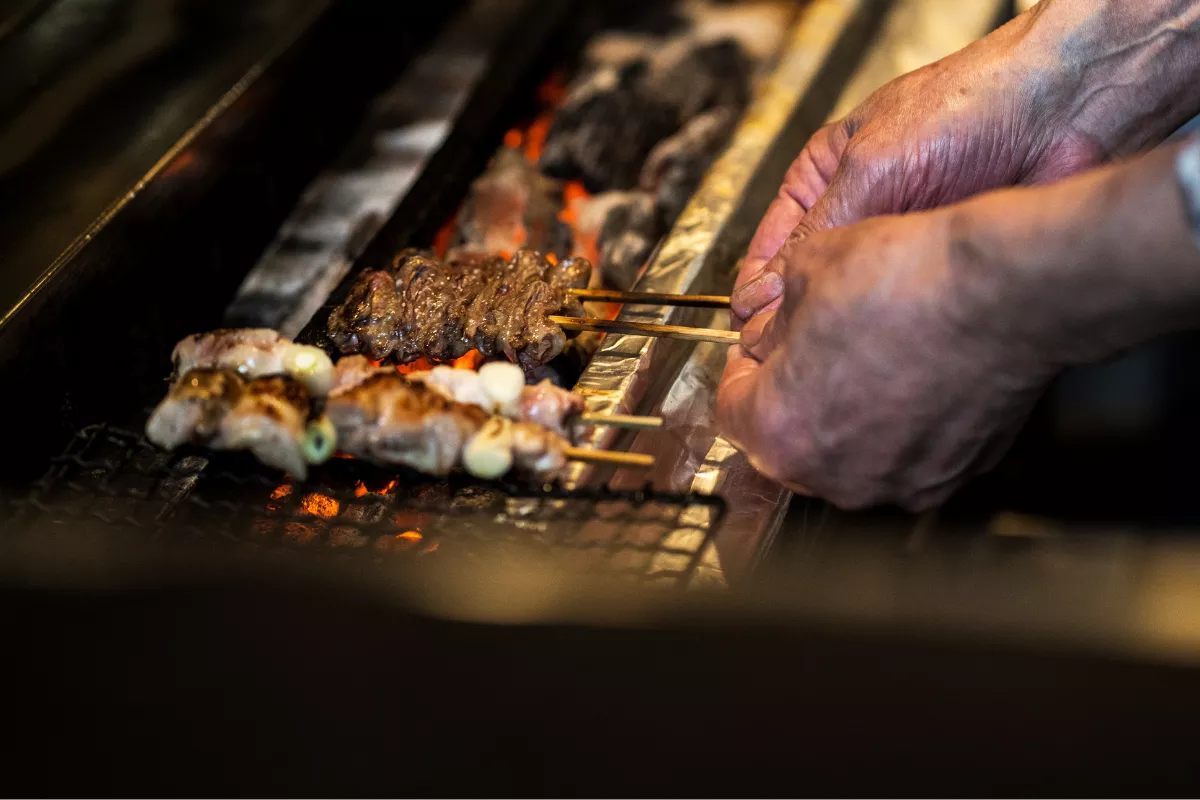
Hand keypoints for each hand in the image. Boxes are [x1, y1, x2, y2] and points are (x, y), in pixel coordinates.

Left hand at [717, 209, 1057, 510]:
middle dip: (792, 398)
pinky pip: (907, 454)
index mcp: (780, 430)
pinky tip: (912, 376)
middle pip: (789, 441)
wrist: (1006, 292)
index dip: (741, 372)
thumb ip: (773, 317)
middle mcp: (833, 473)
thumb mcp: (808, 270)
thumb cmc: (910, 282)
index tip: (754, 355)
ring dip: (847, 414)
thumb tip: (771, 330)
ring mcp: (895, 482)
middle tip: (809, 353)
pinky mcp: (949, 475)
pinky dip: (902, 424)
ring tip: (868, 358)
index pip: (731, 410)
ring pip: (848, 454)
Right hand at [731, 15, 1102, 327]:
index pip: (773, 244)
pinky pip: (902, 309)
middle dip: (796, 315)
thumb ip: (815, 233)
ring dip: (843, 324)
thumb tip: (761, 292)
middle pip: (810, 280)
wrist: (1068, 113)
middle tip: (785, 354)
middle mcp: (860, 211)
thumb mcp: (870, 167)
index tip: (747, 330)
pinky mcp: (941, 268)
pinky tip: (879, 346)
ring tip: (828, 355)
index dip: (757, 288)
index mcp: (824, 175)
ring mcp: (901, 243)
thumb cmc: (971, 106)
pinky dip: (890, 328)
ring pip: (856, 300)